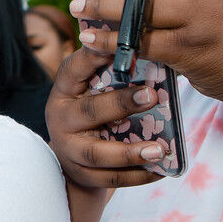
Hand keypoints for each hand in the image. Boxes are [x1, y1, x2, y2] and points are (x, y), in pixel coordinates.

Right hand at [47, 46, 164, 189]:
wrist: (72, 156)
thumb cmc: (91, 111)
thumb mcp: (90, 88)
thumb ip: (108, 70)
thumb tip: (143, 43)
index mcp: (64, 91)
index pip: (73, 69)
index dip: (92, 57)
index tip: (116, 46)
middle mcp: (62, 119)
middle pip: (89, 111)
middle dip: (121, 103)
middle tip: (153, 95)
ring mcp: (70, 150)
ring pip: (98, 153)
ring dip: (130, 152)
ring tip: (160, 149)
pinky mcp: (83, 175)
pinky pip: (112, 178)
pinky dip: (138, 175)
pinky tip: (160, 168)